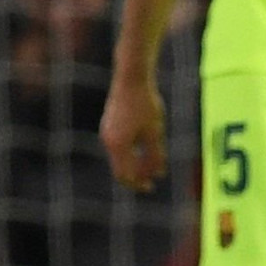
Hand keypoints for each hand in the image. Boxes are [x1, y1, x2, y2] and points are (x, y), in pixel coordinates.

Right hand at [98, 67, 166, 190]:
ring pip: (119, 156)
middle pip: (120, 167)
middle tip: (151, 181)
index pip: (125, 174)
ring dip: (134, 163)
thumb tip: (158, 173)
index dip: (137, 184)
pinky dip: (130, 152)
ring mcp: (107, 131)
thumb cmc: (145, 104)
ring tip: (150, 164)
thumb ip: (155, 155)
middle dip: (135, 176)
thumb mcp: (155, 132)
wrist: (131, 77)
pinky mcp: (109, 124)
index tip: (150, 187)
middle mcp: (108, 140)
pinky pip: (118, 145)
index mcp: (118, 145)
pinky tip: (143, 147)